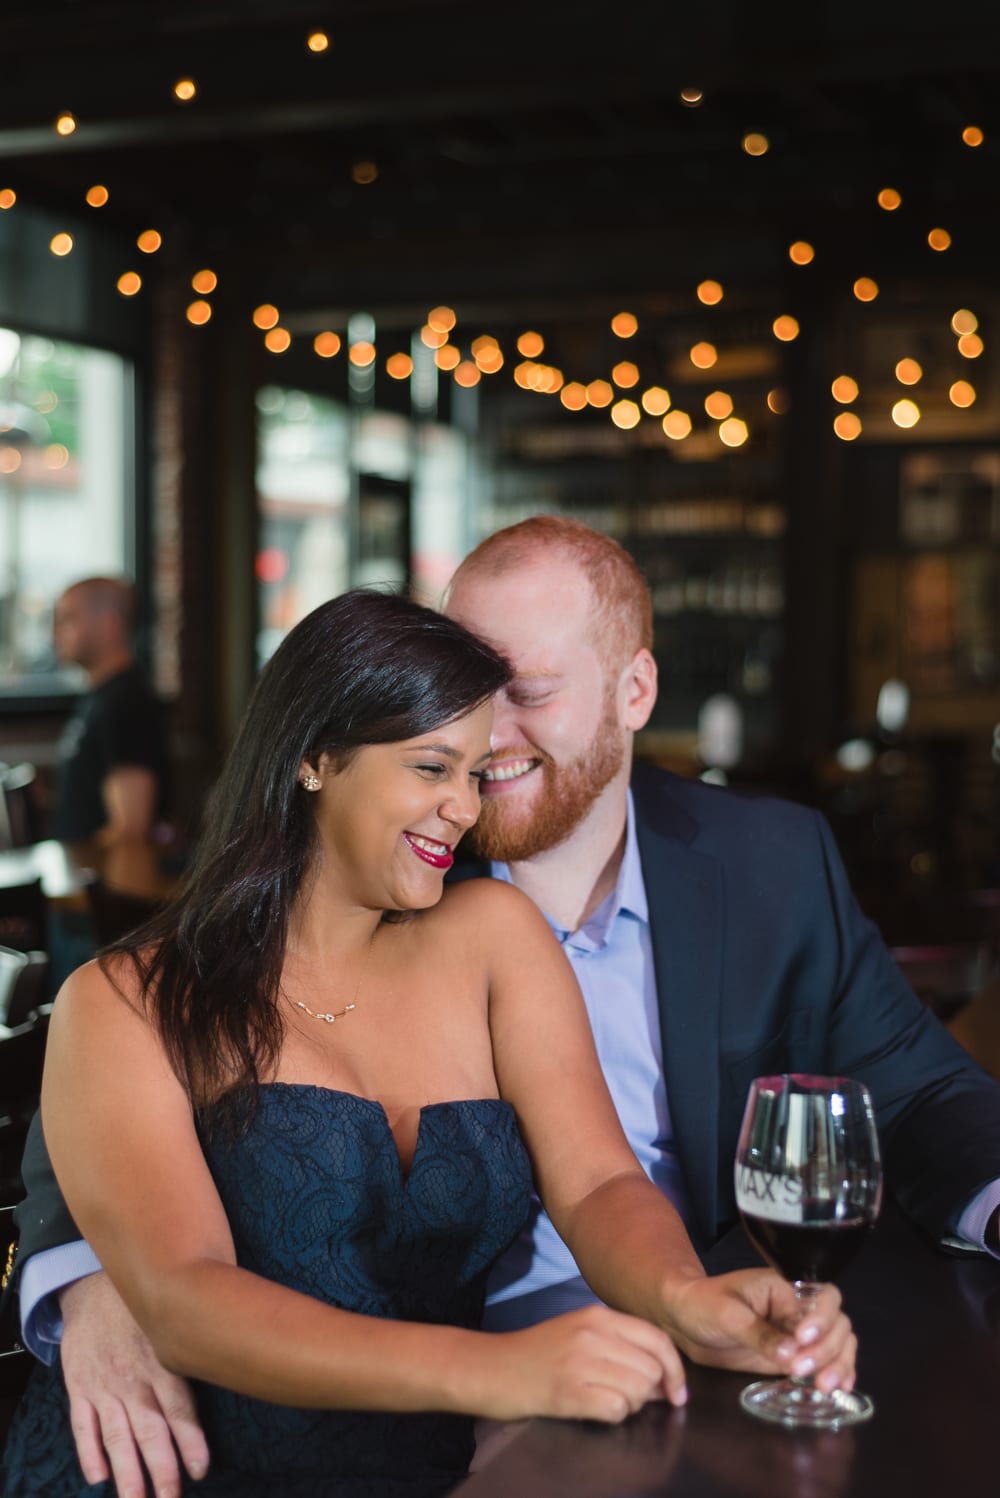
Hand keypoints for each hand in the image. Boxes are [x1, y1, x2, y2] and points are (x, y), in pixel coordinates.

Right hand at [59, 1270, 209, 1497]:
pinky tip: (98, 1477)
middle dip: (161, 1471)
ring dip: (127, 1473)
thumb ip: (201, 1335)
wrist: (91, 1282)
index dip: (190, 1441)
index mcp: (161, 1359)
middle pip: (149, 1431)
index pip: (178, 1408)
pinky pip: (83, 1425)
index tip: (201, 1470)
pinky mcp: (80, 1387)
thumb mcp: (177, 1311)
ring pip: (116, 1436)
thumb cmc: (145, 1302)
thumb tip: (245, 1345)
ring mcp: (103, 1385)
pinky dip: (89, 1452)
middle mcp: (132, 1377)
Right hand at [485, 1304, 686, 1422]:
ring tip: (607, 1399)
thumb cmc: (538, 1353)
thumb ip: (619, 1343)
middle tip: (629, 1397)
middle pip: (651, 1368)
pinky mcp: (568, 1392)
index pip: (657, 1339)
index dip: (675, 1370)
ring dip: (631, 1404)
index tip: (676, 1392)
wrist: (492, 1367)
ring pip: (638, 1390)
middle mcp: (592, 1334)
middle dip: (650, 1391)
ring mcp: (580, 1362)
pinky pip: (616, 1409)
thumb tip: (663, 1375)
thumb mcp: (579, 1331)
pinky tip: (595, 1409)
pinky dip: (614, 1415)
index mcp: (597, 1315)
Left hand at [666, 1270, 855, 1392]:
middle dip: (827, 1348)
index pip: (822, 1298)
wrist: (685, 1320)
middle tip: (802, 1370)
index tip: (802, 1337)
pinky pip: (824, 1363)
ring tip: (825, 1387)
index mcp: (785, 1287)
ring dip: (838, 1364)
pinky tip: (839, 1389)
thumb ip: (758, 1333)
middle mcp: (799, 1308)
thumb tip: (791, 1354)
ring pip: (838, 1344)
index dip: (821, 1318)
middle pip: (837, 1323)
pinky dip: (837, 1373)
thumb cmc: (703, 1303)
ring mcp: (799, 1334)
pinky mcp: (794, 1356)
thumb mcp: (727, 1314)